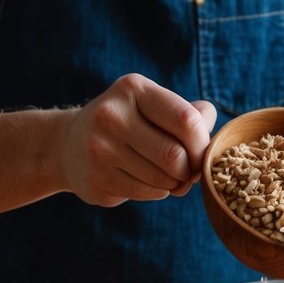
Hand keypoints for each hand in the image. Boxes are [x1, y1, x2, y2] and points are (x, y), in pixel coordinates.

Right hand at [60, 74, 216, 206]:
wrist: (68, 145)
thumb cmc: (128, 124)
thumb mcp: (152, 105)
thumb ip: (189, 115)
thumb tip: (214, 136)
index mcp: (133, 89)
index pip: (186, 121)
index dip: (203, 143)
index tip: (201, 152)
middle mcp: (111, 116)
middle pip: (175, 156)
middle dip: (190, 169)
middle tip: (189, 171)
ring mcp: (99, 149)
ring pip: (162, 179)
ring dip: (176, 183)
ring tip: (172, 176)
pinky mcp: (96, 179)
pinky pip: (147, 193)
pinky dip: (159, 191)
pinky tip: (149, 181)